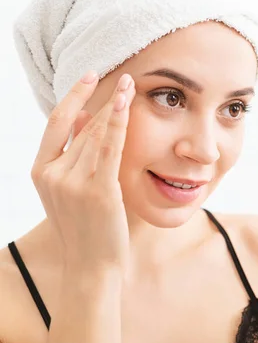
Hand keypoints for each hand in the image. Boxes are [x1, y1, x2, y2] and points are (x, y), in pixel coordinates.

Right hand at [31, 71, 135, 272]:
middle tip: (125, 78)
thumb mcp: (69, 189)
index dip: (74, 96)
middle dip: (105, 100)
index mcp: (41, 171)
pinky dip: (119, 124)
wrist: (91, 266)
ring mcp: (73, 182)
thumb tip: (82, 118)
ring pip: (98, 134)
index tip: (90, 75)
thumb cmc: (85, 227)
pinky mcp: (98, 191)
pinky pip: (110, 149)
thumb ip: (73, 153)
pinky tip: (127, 103)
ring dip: (117, 107)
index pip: (57, 123)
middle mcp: (52, 174)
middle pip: (82, 126)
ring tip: (132, 85)